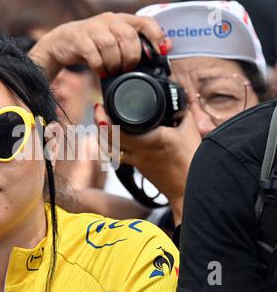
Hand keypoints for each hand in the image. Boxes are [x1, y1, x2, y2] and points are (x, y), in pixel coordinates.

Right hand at [29, 12, 170, 81]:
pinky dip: (100, 67)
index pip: (145, 22)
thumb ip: (134, 45)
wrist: (62, 43)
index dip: (156, 37)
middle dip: (131, 57)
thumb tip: (163, 51)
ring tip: (113, 72)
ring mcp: (93, 28)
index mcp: (121, 20)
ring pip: (111, 46)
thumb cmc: (93, 45)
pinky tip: (101, 72)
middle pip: (128, 36)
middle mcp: (109, 20)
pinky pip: (94, 55)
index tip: (161, 52)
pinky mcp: (80, 39)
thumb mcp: (114, 42)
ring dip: (115, 64)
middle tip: (128, 69)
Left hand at [94, 104, 201, 224]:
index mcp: (148, 140)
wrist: (189, 190)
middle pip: (107, 138)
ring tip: (102, 122)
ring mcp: (136, 161)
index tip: (100, 107)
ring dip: (103, 135)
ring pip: (111, 148)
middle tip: (98, 110)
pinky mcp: (138, 167)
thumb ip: (183, 114)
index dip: (103, 118)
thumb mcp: (190, 132)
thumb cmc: (192, 162)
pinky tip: (115, 137)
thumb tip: (179, 102)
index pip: (116, 130)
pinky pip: (120, 155)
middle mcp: (137, 151)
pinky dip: (114, 145)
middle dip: (99, 123)